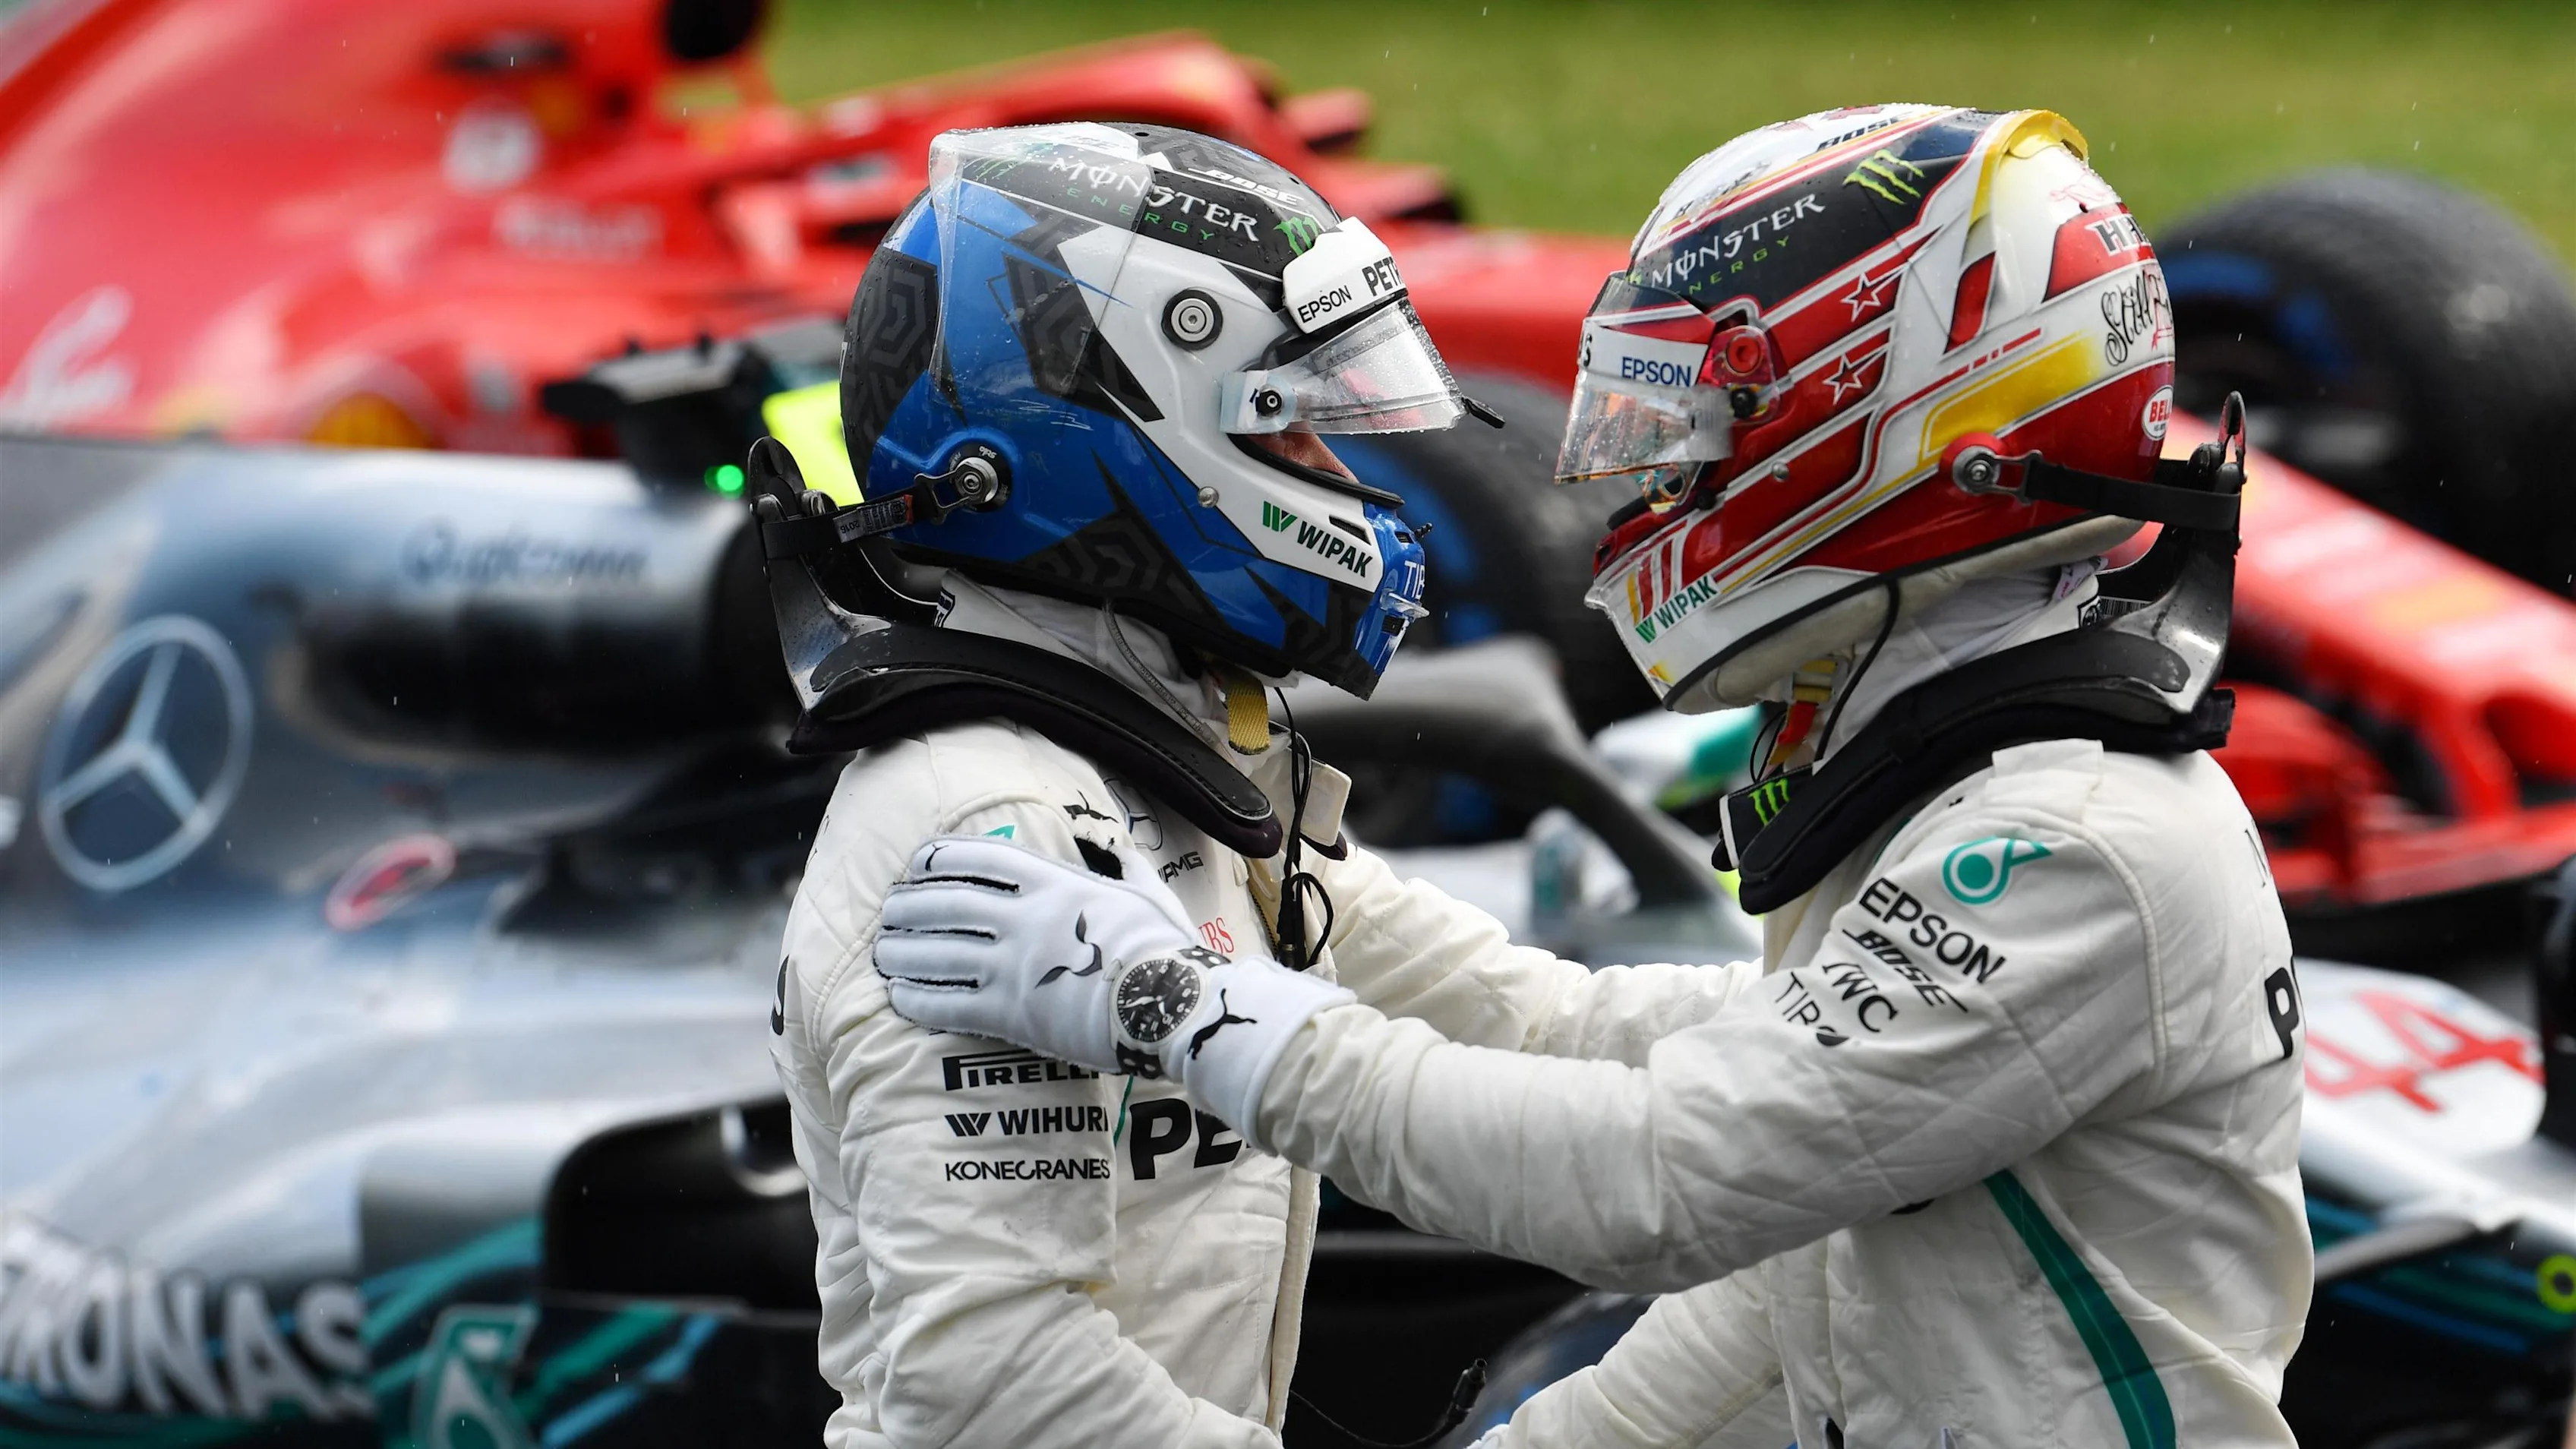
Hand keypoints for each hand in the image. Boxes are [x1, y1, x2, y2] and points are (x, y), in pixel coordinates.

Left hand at [876, 836, 1352, 1131]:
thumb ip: (1121, 865)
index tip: (916, 865)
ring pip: (936, 952)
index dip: (937, 859)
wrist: (1178, 1006)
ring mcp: (1015, 964)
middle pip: (944, 903)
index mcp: (1055, 880)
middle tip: (889, 914)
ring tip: (883, 955)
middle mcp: (1026, 916)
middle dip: (907, 907)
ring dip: (901, 952)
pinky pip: (946, 1003)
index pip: (977, 857)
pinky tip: (898, 997)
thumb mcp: (1147, 891)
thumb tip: (1107, 843)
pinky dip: (916, 999)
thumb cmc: (1170, 950)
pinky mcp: (1012, 1012)